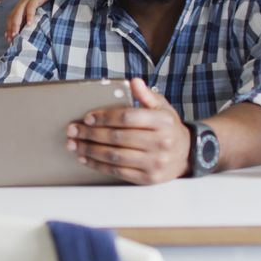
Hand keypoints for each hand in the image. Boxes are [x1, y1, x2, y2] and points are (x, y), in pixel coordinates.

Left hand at [5, 0, 65, 41]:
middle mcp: (24, 1)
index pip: (12, 17)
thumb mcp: (41, 5)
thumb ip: (36, 13)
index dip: (9, 27)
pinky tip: (30, 24)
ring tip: (16, 34)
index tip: (9, 39)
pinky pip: (31, 6)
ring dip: (16, 23)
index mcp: (24, 3)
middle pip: (13, 15)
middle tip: (10, 39)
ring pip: (19, 12)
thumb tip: (33, 26)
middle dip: (10, 28)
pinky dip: (29, 15)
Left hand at [66, 78, 190, 184]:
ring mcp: (154, 163)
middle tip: (73, 130)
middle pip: (117, 138)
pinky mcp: (148, 178)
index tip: (87, 117)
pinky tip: (86, 158)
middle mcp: (161, 143)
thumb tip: (134, 82)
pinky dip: (98, 165)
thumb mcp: (162, 107)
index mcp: (162, 122)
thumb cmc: (168, 128)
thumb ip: (146, 95)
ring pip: (115, 156)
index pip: (128, 118)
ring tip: (74, 144)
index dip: (105, 117)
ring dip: (90, 150)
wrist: (187, 154)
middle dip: (90, 134)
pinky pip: (118, 172)